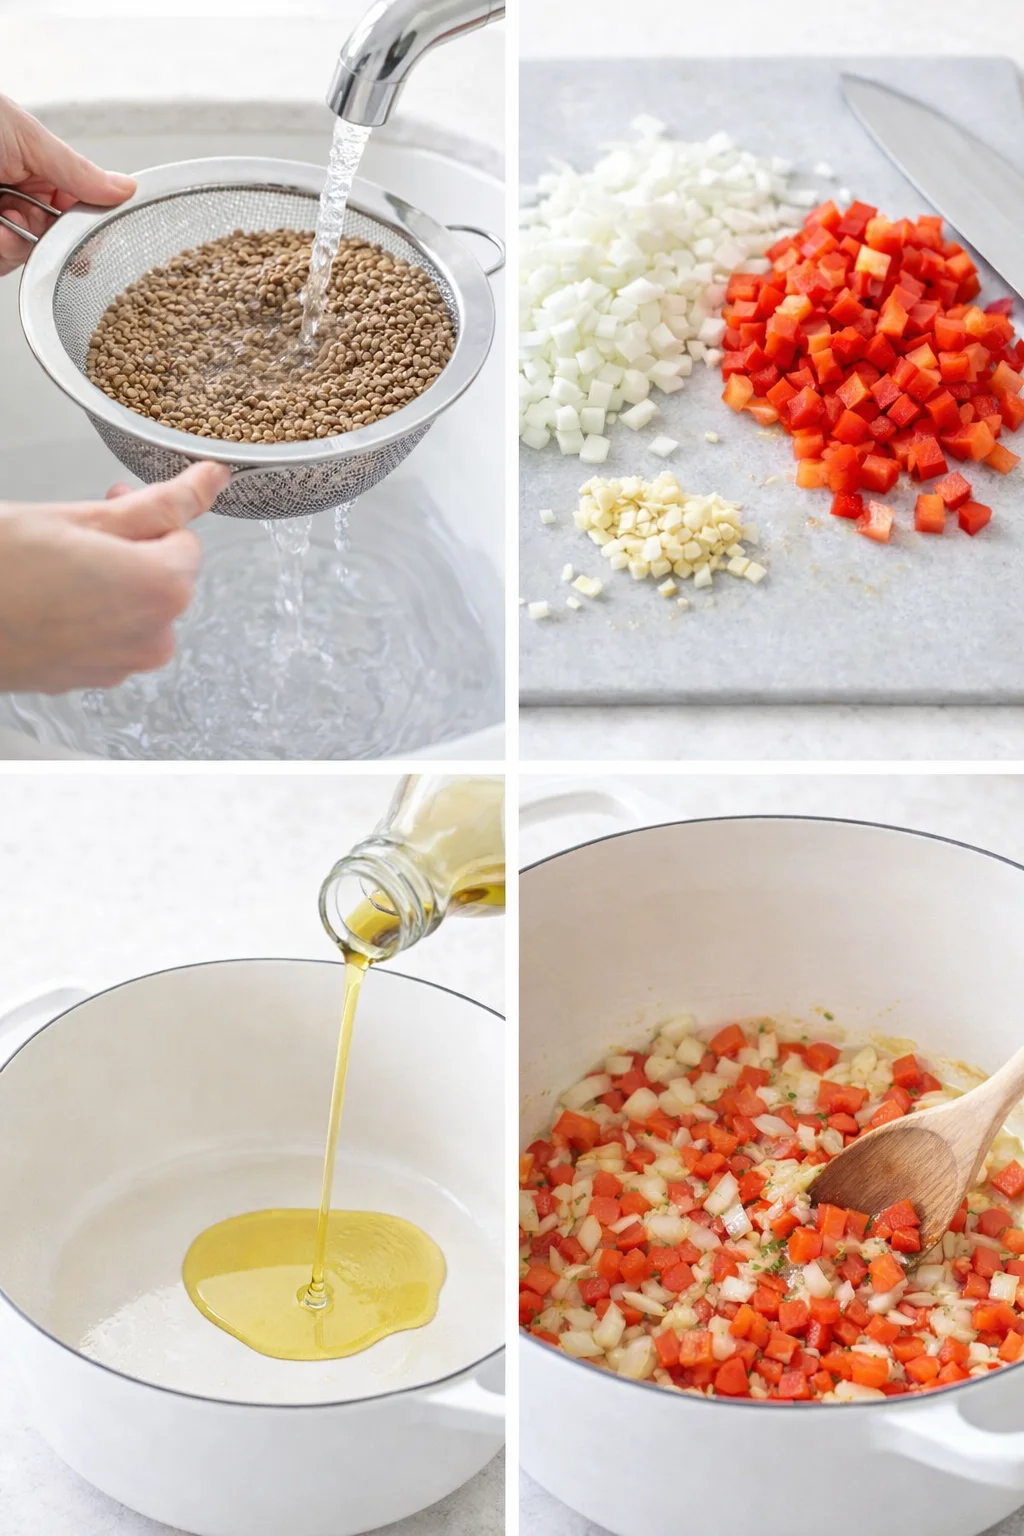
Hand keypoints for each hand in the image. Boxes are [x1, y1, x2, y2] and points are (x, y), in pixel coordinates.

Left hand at [0, 94, 134, 276]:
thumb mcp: (27, 137)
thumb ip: (77, 170)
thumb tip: (124, 188)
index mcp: (31, 166)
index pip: (74, 204)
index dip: (87, 221)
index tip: (93, 231)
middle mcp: (13, 195)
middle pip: (53, 238)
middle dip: (49, 235)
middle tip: (33, 217)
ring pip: (26, 256)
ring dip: (20, 244)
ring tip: (5, 219)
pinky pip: (2, 262)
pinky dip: (3, 251)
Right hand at [0, 462, 230, 692]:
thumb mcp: (79, 518)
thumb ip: (158, 504)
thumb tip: (211, 480)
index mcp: (160, 589)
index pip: (186, 541)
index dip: (147, 517)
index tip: (111, 505)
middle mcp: (153, 637)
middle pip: (166, 578)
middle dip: (132, 549)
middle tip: (77, 532)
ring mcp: (123, 665)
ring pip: (139, 607)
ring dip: (112, 581)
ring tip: (57, 565)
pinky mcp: (95, 679)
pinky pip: (113, 636)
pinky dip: (93, 613)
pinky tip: (50, 598)